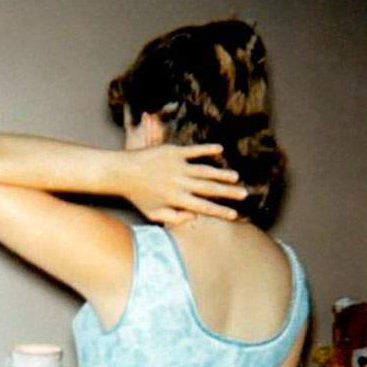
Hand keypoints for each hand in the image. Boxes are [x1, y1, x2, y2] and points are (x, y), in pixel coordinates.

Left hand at [124, 144, 247, 224]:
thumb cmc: (137, 196)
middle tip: (244, 195)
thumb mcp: (152, 213)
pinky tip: (220, 150)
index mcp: (175, 200)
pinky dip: (207, 150)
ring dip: (222, 174)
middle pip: (209, 189)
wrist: (121, 172)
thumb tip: (194, 216)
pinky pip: (194, 150)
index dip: (220, 211)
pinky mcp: (172, 151)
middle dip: (228, 193)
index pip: (203, 207)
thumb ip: (173, 217)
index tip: (234, 214)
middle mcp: (179, 183)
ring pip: (205, 170)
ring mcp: (177, 166)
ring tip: (236, 177)